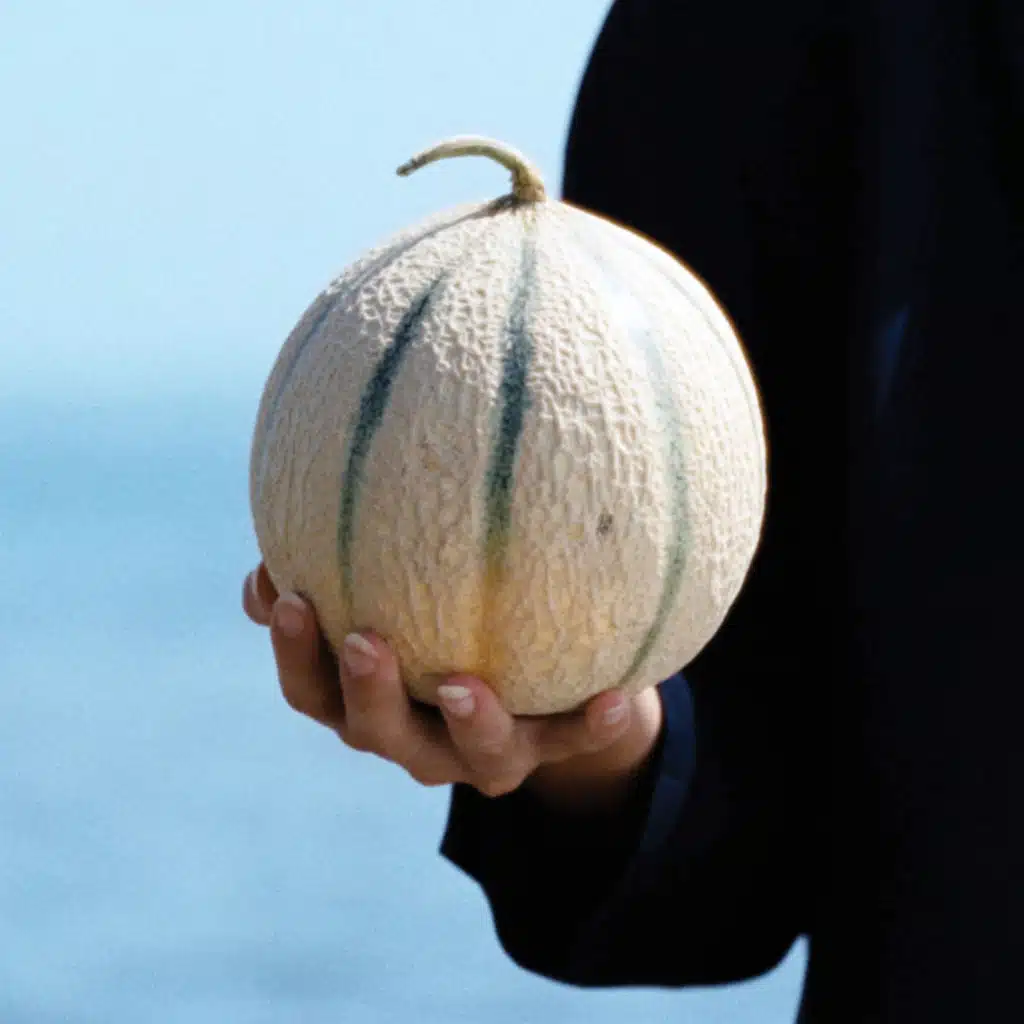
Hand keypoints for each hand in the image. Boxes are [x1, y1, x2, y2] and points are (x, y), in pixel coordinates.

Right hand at [242, 563, 663, 806]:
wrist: (539, 689)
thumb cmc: (448, 623)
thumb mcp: (404, 592)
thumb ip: (358, 557)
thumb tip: (304, 495)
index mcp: (368, 703)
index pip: (312, 688)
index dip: (292, 651)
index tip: (282, 594)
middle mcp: (417, 738)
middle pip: (374, 731)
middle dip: (363, 690)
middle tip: (363, 639)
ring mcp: (484, 753)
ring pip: (472, 753)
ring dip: (469, 721)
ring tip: (465, 686)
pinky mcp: (549, 748)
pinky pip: (574, 741)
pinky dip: (592, 725)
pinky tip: (618, 694)